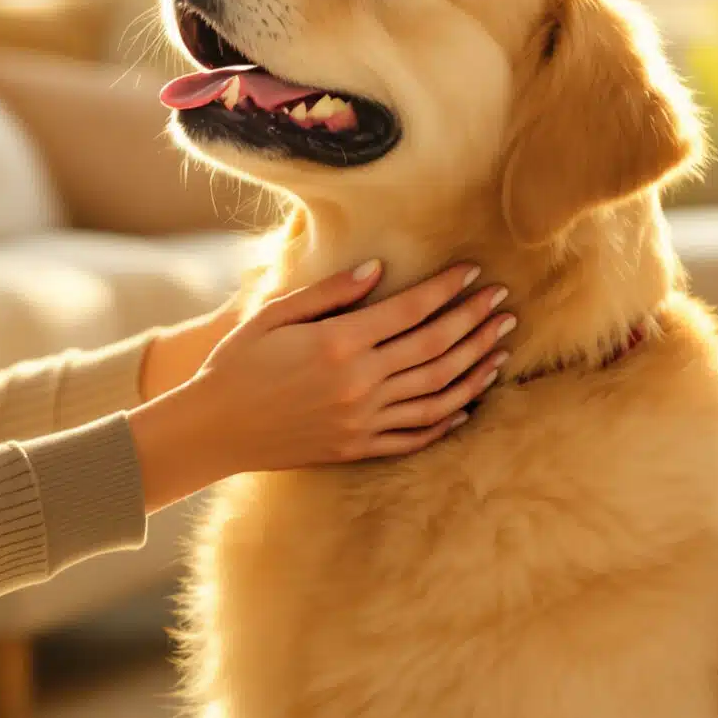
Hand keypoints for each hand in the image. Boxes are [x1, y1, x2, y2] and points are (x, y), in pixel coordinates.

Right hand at [128, 260, 514, 510]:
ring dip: (475, 367)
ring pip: (437, 392)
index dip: (447, 289)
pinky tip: (469, 402)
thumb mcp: (274, 315)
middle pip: (435, 349)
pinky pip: (415, 435)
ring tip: (502, 346)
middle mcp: (358, 383)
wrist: (213, 429)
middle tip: (504, 303)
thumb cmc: (236, 363)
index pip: (410, 310)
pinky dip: (448, 419)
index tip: (474, 272)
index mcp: (338, 344)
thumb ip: (329, 293)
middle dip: (474, 322)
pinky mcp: (358, 447)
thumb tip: (379, 270)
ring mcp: (361, 420)